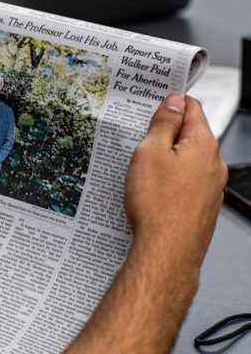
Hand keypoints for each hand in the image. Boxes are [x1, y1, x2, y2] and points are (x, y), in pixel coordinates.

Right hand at [124, 94, 225, 266]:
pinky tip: (151, 193)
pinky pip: (185, 183)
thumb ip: (163, 124)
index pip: (191, 108)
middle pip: (190, 135)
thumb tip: (173, 103)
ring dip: (166, 161)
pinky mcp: (203, 207)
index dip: (171, 102)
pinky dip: (169, 182)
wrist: (167, 252)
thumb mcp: (149, 153)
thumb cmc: (157, 206)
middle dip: (165, 135)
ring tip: (142, 172)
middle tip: (139, 142)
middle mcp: (214, 165)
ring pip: (187, 161)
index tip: (153, 104)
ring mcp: (211, 188)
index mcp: (203, 145)